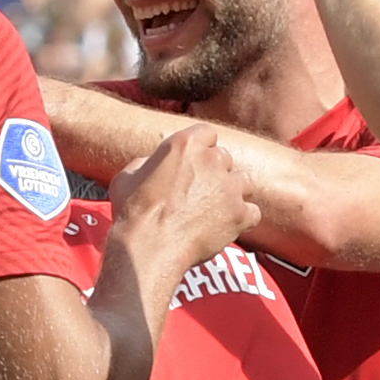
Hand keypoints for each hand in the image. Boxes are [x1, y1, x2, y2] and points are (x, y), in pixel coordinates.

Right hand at [107, 123, 260, 264]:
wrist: (150, 245)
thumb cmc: (134, 212)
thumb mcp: (127, 176)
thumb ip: (146, 163)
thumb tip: (151, 165)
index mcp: (186, 143)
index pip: (208, 133)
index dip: (202, 149)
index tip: (194, 164)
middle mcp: (212, 159)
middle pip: (225, 158)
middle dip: (216, 173)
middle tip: (200, 193)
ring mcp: (230, 186)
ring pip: (243, 182)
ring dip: (232, 193)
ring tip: (214, 211)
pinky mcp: (240, 213)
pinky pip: (252, 212)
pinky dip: (243, 219)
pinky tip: (227, 227)